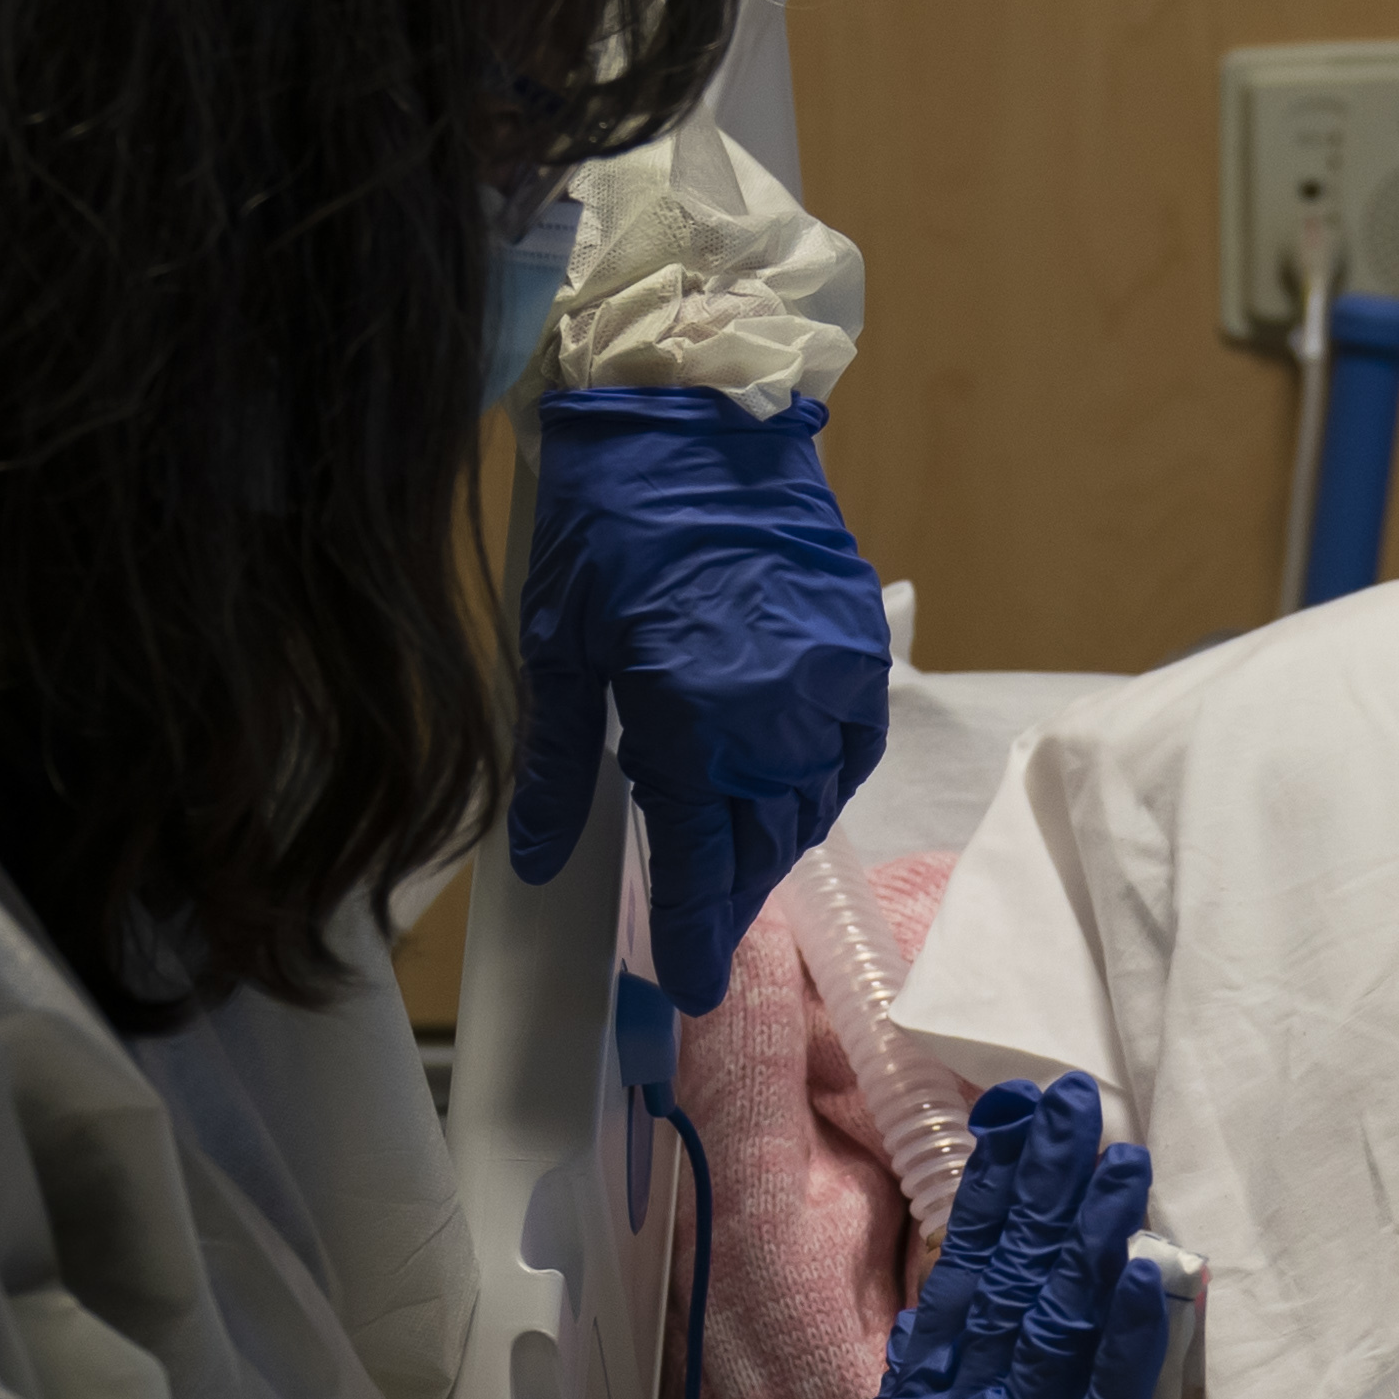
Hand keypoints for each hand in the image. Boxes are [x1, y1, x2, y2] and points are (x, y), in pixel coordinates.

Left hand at [505, 385, 891, 1010]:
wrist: (695, 410)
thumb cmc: (608, 523)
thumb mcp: (559, 646)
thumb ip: (559, 763)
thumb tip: (542, 861)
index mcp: (693, 723)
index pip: (699, 863)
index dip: (697, 933)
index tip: (696, 988)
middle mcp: (775, 718)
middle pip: (759, 844)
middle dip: (729, 892)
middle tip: (702, 929)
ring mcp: (828, 683)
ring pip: (807, 805)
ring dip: (769, 840)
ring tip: (731, 860)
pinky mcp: (856, 649)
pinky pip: (846, 752)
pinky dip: (815, 782)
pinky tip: (781, 788)